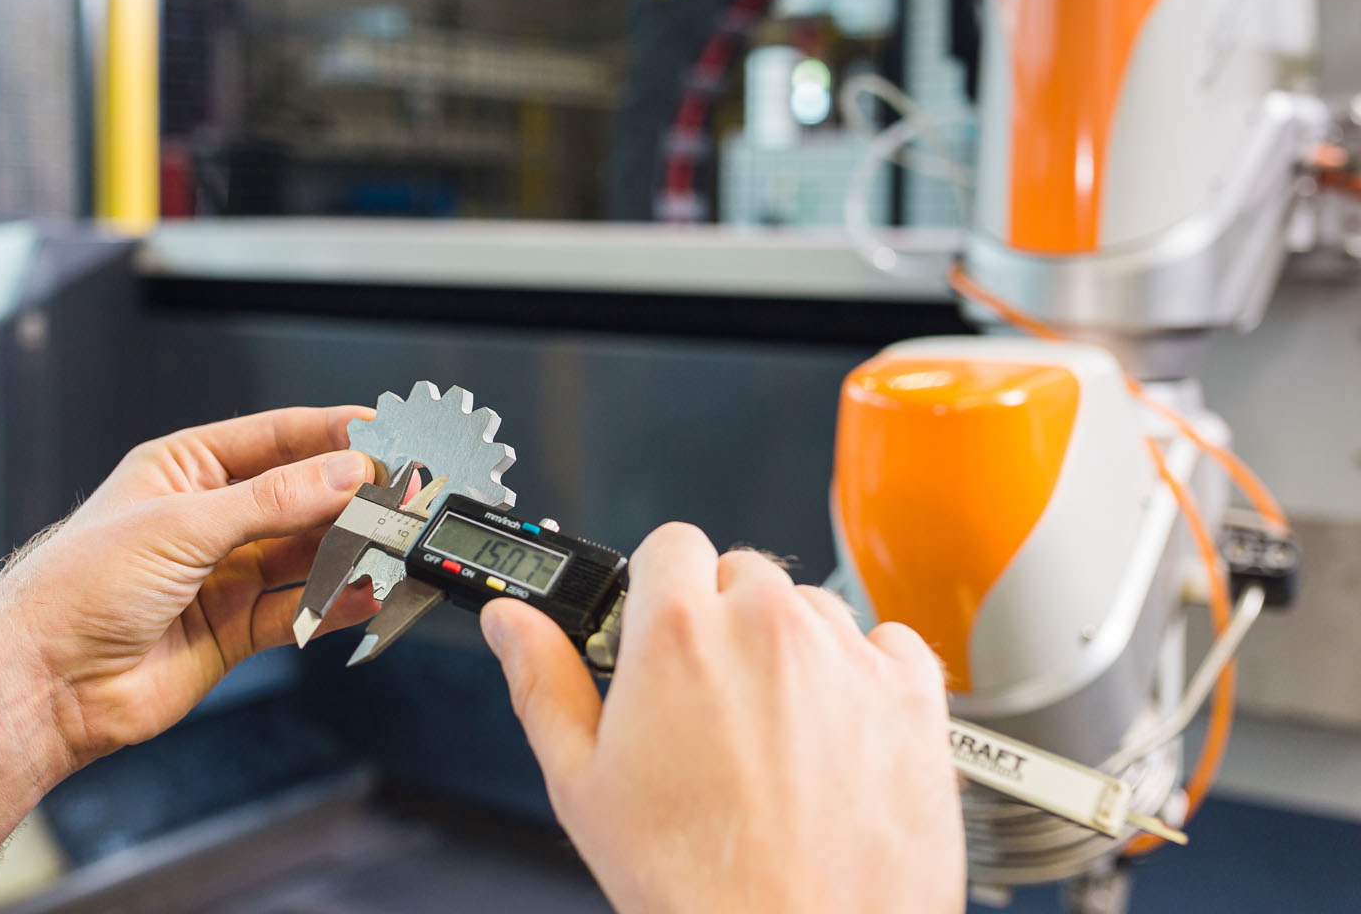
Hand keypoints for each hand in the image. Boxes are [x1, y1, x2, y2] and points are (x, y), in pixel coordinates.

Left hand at [0, 406, 378, 773]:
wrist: (44, 683)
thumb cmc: (77, 587)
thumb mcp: (181, 524)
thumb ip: (272, 501)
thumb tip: (343, 473)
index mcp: (184, 469)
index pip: (275, 438)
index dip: (331, 434)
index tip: (385, 435)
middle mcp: (207, 519)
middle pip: (299, 497)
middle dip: (351, 497)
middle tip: (403, 497)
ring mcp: (223, 576)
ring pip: (306, 554)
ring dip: (349, 551)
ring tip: (393, 546)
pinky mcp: (234, 630)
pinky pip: (299, 609)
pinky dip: (335, 603)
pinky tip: (364, 594)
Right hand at [480, 525, 962, 913]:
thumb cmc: (695, 887)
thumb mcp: (583, 785)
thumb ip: (544, 681)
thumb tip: (512, 625)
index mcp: (679, 636)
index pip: (668, 545)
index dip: (658, 589)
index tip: (658, 629)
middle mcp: (768, 629)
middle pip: (741, 571)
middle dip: (722, 619)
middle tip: (709, 698)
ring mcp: (847, 657)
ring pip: (811, 608)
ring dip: (791, 647)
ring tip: (773, 732)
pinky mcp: (912, 695)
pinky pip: (889, 643)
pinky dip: (865, 676)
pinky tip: (835, 735)